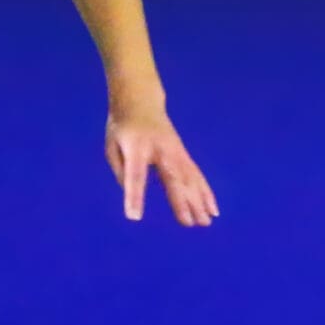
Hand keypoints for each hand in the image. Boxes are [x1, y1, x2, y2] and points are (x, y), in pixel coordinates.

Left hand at [106, 107, 217, 226]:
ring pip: (190, 178)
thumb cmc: (122, 128)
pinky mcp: (184, 154)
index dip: (135, 196)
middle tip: (189, 224)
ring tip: (205, 223)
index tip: (134, 216)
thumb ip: (121, 171)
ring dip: (199, 201)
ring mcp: (176, 151)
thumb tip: (133, 198)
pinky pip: (196, 175)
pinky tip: (212, 210)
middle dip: (181, 201)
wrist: (141, 101)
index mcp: (136, 147)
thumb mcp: (112, 146)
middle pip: (172, 178)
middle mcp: (160, 149)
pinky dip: (205, 193)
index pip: (135, 175)